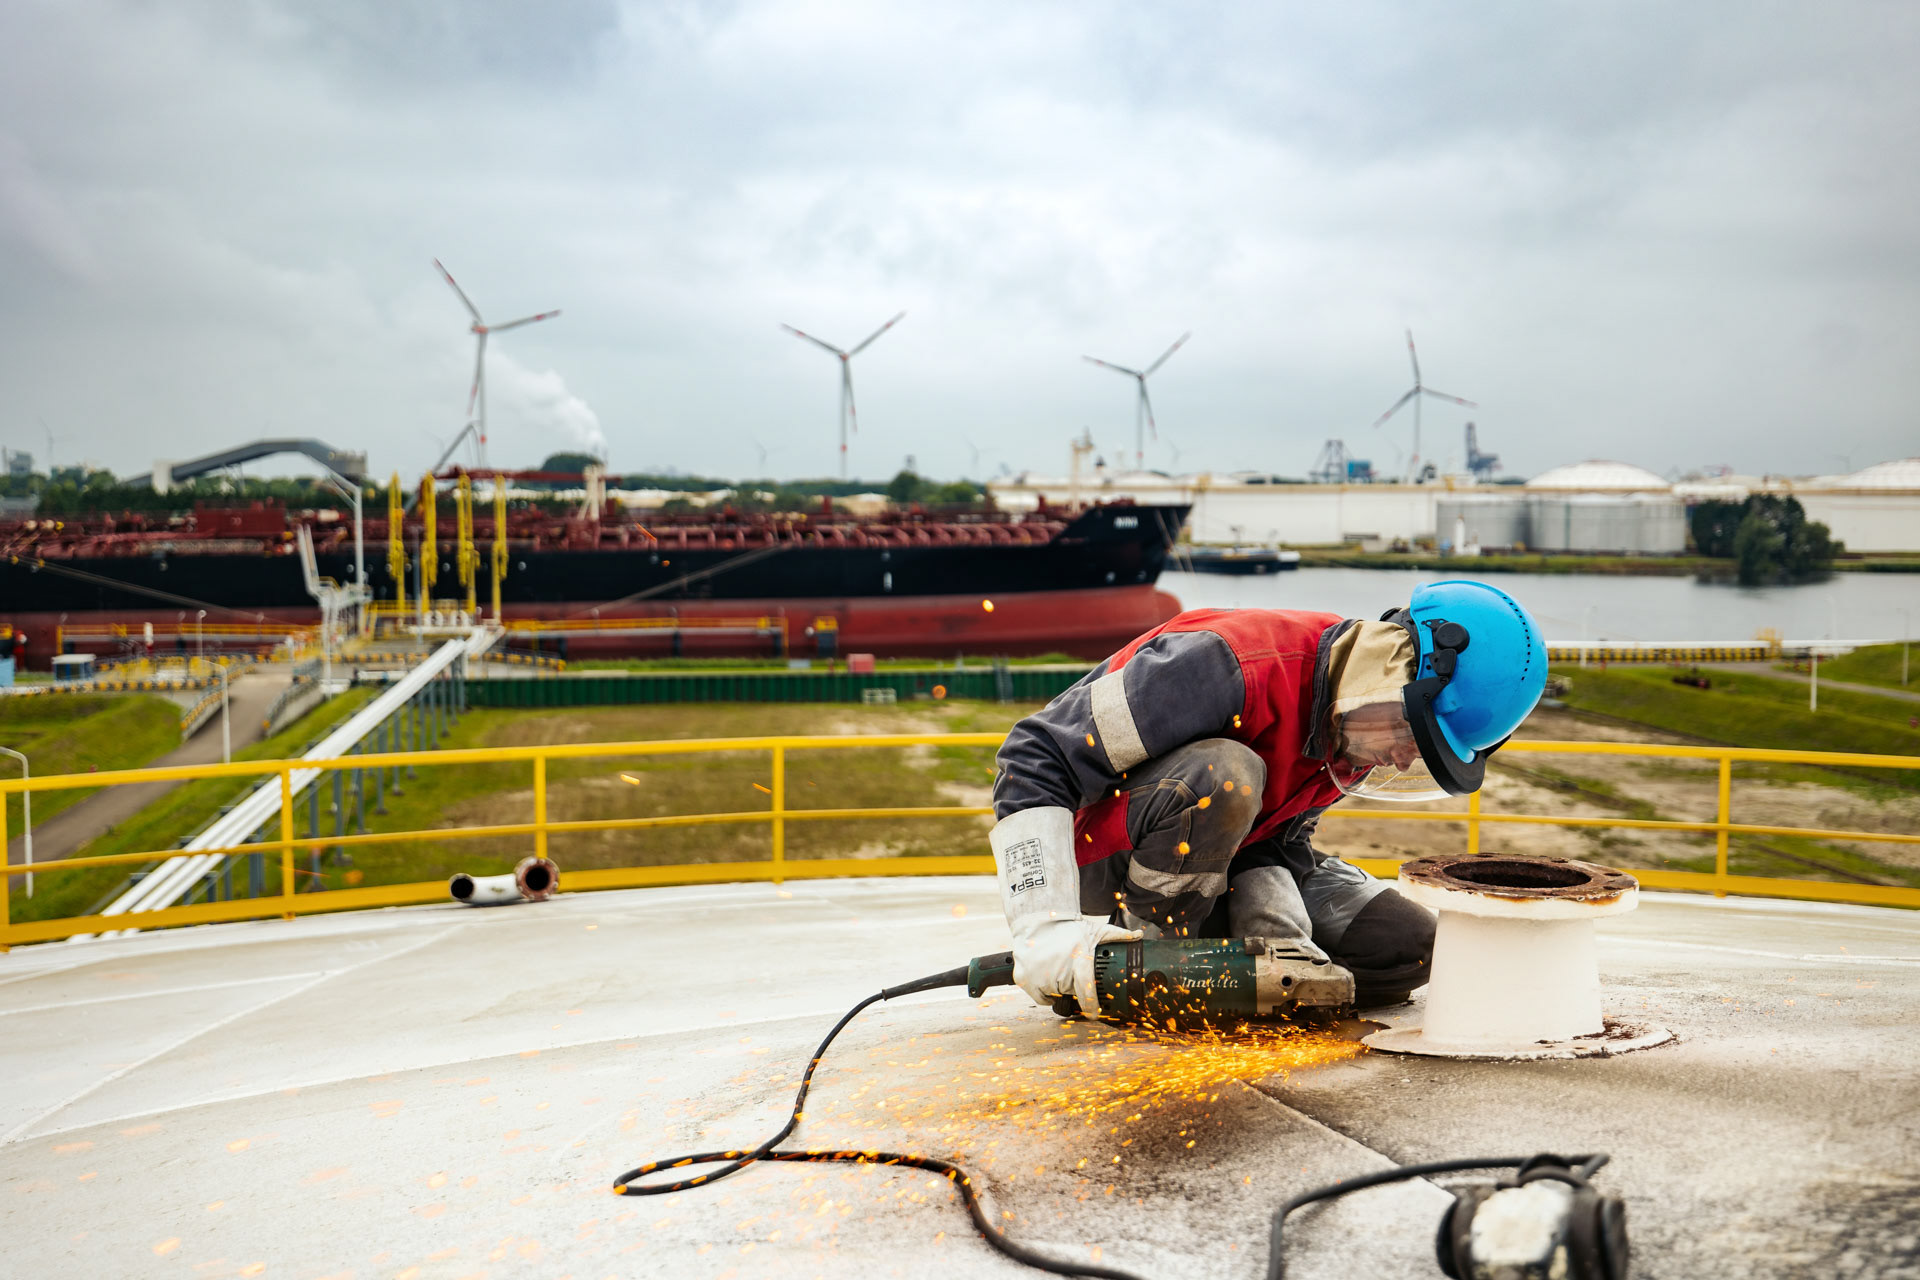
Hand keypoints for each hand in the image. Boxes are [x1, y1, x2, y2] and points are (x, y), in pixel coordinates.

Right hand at [1011, 914, 1140, 1015]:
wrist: (1036, 920)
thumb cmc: (1067, 928)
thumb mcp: (1094, 930)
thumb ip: (1117, 935)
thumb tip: (1139, 934)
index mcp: (1078, 959)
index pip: (1086, 990)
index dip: (1091, 1006)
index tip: (1094, 1015)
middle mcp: (1057, 968)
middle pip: (1070, 992)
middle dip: (1072, 985)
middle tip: (1070, 969)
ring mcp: (1038, 974)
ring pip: (1054, 995)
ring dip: (1057, 988)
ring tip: (1057, 968)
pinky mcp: (1024, 978)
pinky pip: (1039, 996)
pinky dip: (1043, 991)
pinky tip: (1045, 974)